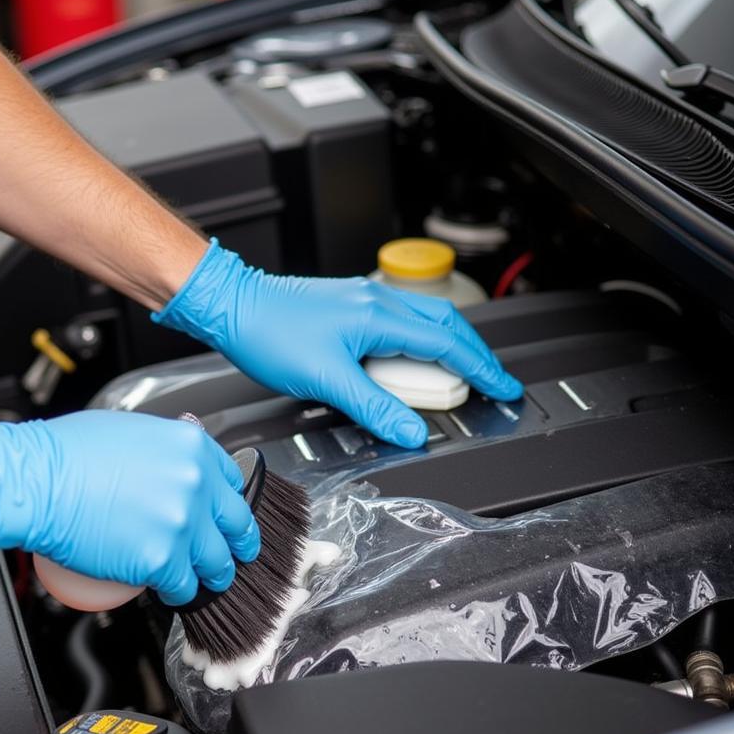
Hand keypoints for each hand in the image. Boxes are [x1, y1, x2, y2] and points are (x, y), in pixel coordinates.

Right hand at [0, 412, 259, 604]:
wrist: (36, 482)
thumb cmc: (66, 454)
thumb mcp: (132, 431)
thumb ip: (165, 452)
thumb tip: (172, 469)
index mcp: (192, 447)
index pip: (233, 482)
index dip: (228, 506)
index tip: (224, 518)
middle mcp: (197, 483)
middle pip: (237, 526)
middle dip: (236, 546)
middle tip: (228, 556)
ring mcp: (182, 524)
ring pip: (216, 564)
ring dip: (210, 575)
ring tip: (200, 580)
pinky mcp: (162, 560)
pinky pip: (183, 587)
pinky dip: (178, 594)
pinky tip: (170, 591)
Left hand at [152, 239, 522, 447]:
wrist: (231, 306)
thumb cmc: (269, 333)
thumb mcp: (327, 380)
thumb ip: (374, 407)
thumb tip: (413, 432)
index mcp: (380, 316)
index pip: (448, 344)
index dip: (481, 369)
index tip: (502, 387)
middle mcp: (377, 301)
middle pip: (446, 324)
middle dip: (475, 353)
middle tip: (492, 380)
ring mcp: (362, 301)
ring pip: (423, 321)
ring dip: (447, 347)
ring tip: (457, 376)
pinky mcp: (348, 307)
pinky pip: (399, 322)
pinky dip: (418, 342)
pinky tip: (409, 361)